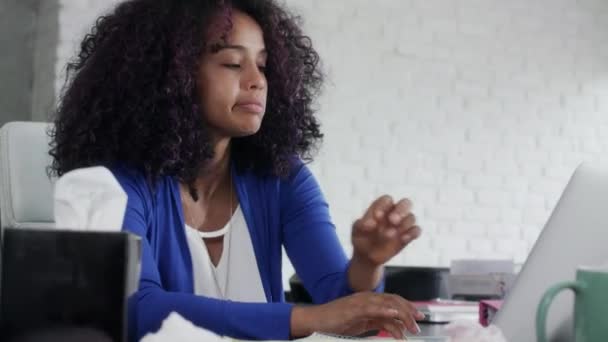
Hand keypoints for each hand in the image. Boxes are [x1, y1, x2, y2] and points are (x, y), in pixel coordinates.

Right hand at [290, 292, 424, 338]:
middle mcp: (367, 298)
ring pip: (387, 304)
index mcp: (369, 301)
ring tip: (411, 327)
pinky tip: (393, 313)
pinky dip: (384, 309)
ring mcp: (360, 302)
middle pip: (394, 301)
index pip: (393, 300)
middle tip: (418, 324)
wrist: (316, 321)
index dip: (408, 307)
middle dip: (409, 312)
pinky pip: (372, 307)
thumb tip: (396, 328)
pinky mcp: (353, 308)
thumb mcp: (363, 324)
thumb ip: (379, 323)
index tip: (419, 316)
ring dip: (401, 314)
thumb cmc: (336, 322)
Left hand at [352, 195, 420, 265]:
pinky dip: (412, 233)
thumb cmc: (361, 238)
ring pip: (411, 217)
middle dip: (401, 210)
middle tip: (392, 220)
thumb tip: (370, 223)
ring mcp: (402, 225)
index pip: (386, 200)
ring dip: (403, 225)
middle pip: (405, 203)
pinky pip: (416, 230)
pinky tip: (403, 238)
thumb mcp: (357, 231)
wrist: (367, 257)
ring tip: (390, 234)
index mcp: (381, 207)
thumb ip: (361, 225)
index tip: (377, 216)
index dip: (383, 206)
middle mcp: (394, 213)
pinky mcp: (408, 236)